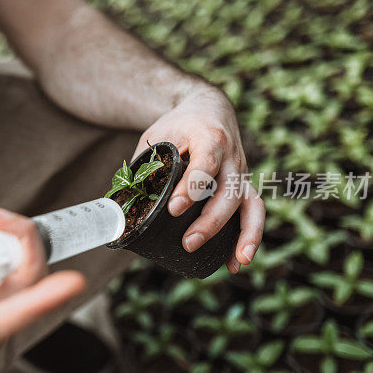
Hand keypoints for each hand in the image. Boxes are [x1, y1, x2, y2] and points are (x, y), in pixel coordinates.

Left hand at [134, 88, 264, 272]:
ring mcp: (241, 173)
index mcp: (208, 138)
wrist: (209, 109)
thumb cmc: (177, 126)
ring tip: (237, 261)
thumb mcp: (156, 137)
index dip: (191, 188)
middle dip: (210, 221)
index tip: (174, 209)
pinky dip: (249, 238)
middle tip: (188, 242)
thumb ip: (144, 168)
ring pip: (251, 204)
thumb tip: (119, 206)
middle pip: (229, 192)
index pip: (205, 164)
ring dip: (245, 234)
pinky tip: (236, 262)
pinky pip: (254, 212)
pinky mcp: (244, 186)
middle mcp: (231, 156)